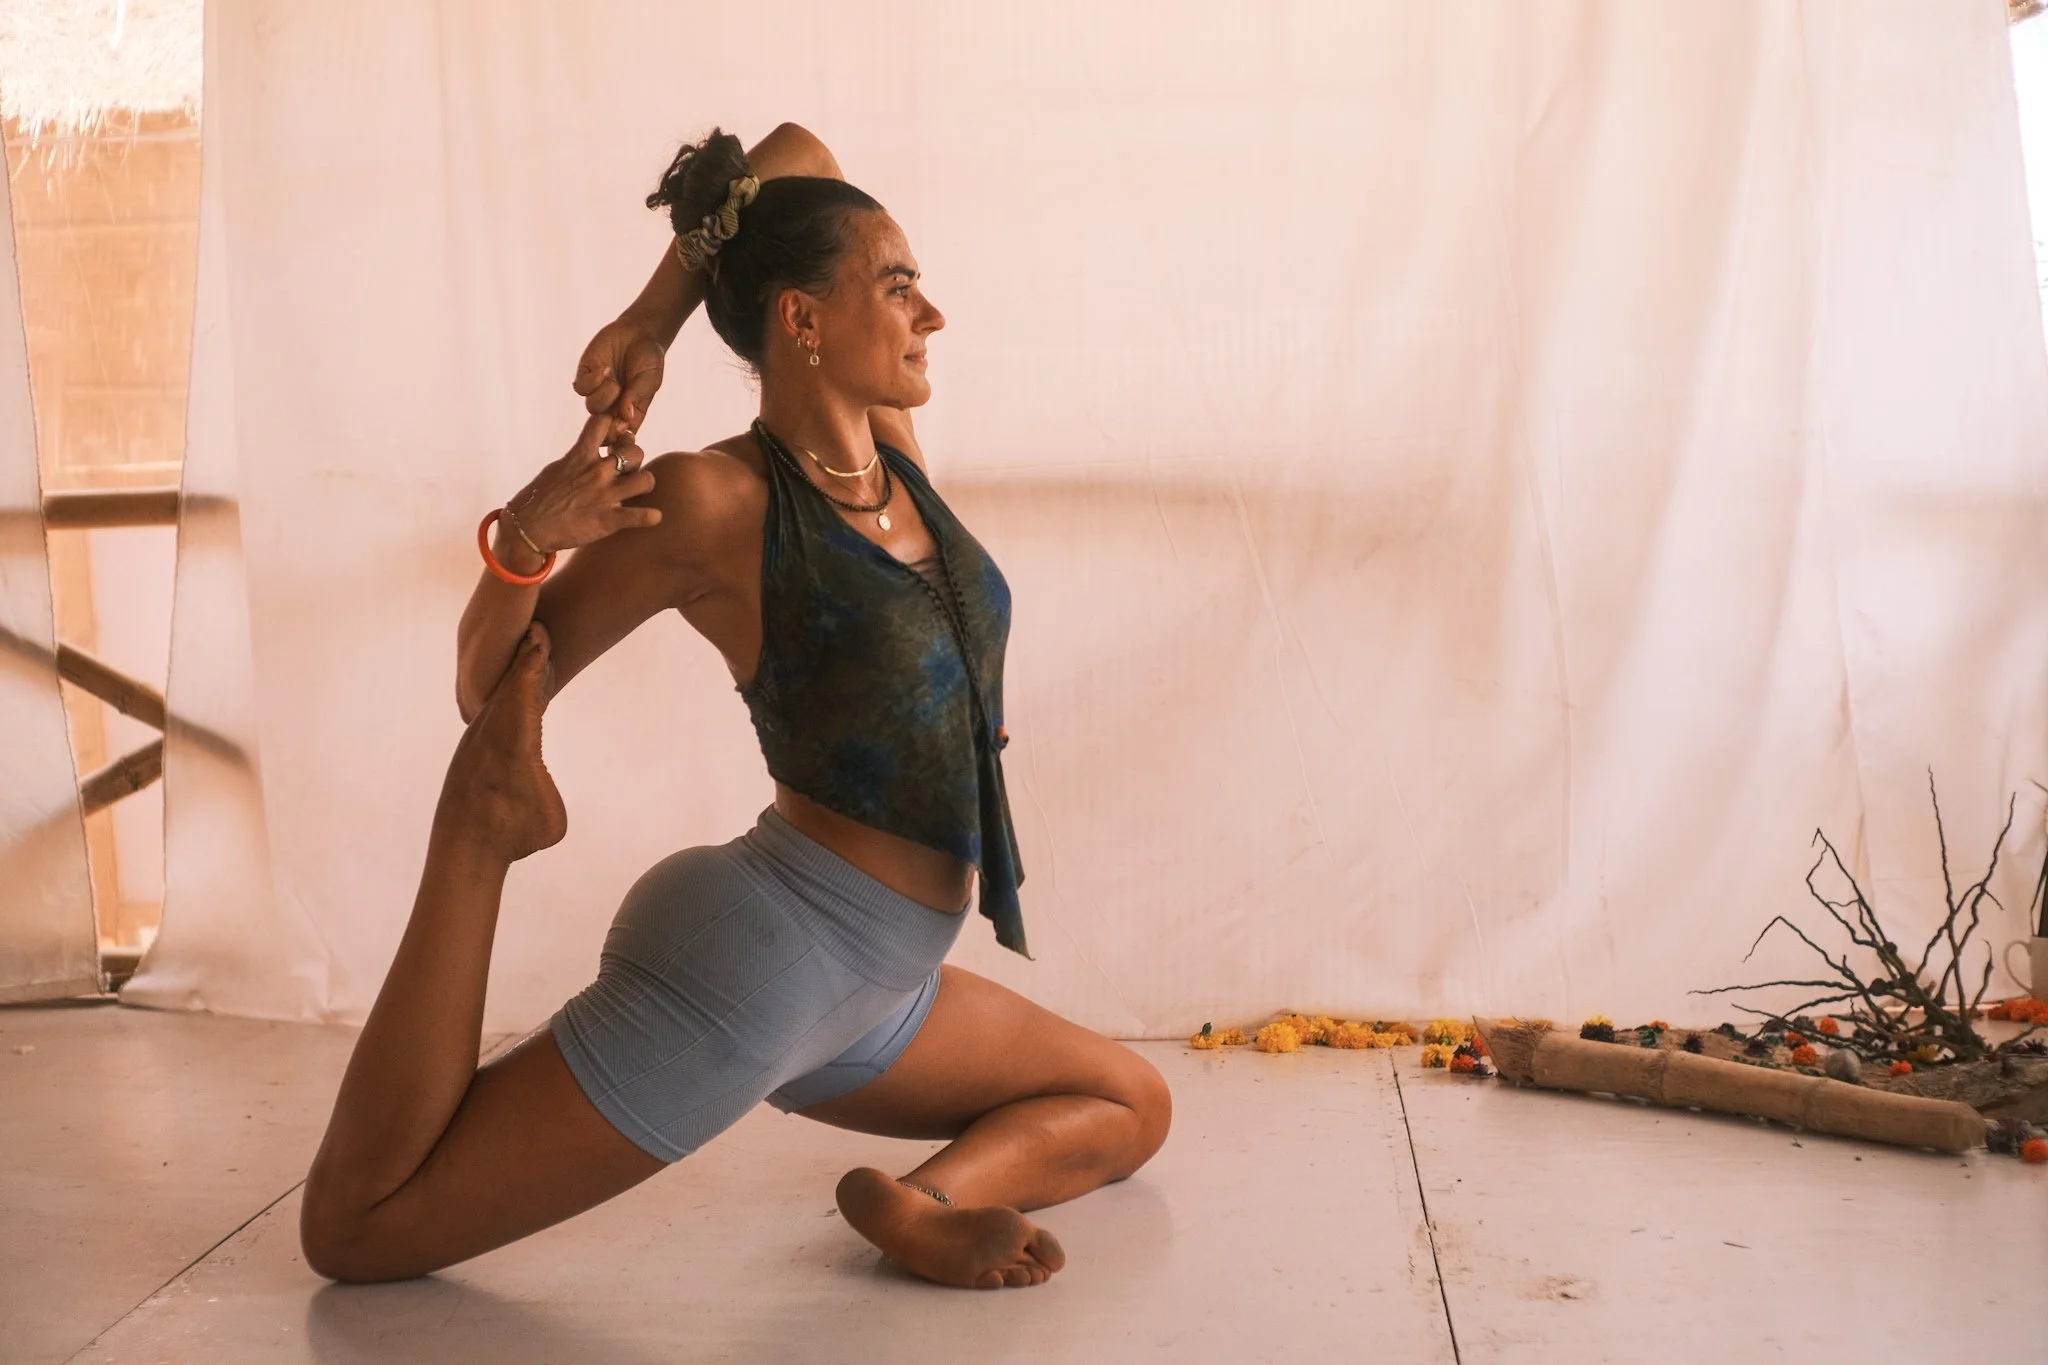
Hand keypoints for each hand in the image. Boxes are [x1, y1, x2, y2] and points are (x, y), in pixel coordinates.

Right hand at [510, 412, 661, 552]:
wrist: (528, 529)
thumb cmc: (540, 498)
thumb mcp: (558, 468)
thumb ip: (579, 456)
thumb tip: (595, 445)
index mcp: (580, 456)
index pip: (604, 423)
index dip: (615, 426)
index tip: (615, 437)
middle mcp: (596, 472)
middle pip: (635, 452)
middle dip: (635, 459)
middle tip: (627, 471)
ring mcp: (605, 496)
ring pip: (646, 480)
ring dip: (644, 484)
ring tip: (637, 491)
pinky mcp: (609, 520)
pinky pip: (642, 516)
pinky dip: (651, 517)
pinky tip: (651, 517)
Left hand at [572, 317, 665, 438]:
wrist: (639, 332)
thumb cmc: (649, 359)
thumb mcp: (649, 380)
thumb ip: (637, 398)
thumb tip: (625, 418)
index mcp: (630, 413)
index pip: (622, 436)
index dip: (620, 439)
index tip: (626, 431)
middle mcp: (612, 406)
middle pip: (603, 428)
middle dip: (608, 425)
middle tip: (617, 413)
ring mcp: (597, 391)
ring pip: (592, 407)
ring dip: (604, 396)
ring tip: (616, 382)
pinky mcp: (585, 375)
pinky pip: (581, 388)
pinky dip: (593, 381)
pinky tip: (605, 369)